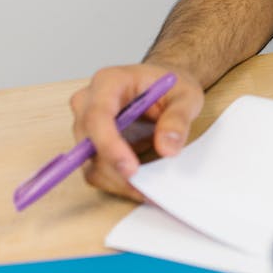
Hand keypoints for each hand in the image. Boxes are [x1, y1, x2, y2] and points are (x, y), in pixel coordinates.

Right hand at [69, 63, 203, 200]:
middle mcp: (88, 103)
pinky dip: (118, 183)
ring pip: (91, 164)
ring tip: (149, 190)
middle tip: (146, 188)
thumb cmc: (171, 84)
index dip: (110, 145)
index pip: (97, 116)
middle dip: (116, 171)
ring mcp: (86, 126)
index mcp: (108, 82)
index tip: (130, 168)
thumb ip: (178, 118)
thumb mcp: (186, 95)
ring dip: (117, 182)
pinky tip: (141, 187)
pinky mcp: (92, 146)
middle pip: (88, 145)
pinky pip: (98, 171)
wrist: (164, 85)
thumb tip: (167, 148)